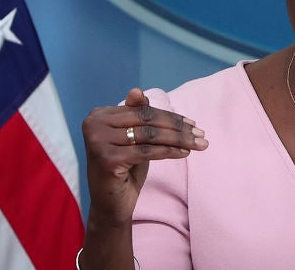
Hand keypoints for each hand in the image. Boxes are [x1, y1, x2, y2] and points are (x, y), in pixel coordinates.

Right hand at [81, 88, 206, 226]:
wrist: (110, 206)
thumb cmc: (124, 169)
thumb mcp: (132, 139)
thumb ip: (135, 115)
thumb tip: (137, 89)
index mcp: (98, 116)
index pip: (142, 111)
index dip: (169, 116)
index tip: (192, 122)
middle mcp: (93, 125)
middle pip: (146, 121)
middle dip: (177, 128)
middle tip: (201, 133)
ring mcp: (98, 142)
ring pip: (150, 135)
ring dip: (179, 139)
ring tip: (199, 144)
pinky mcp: (107, 160)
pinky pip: (147, 151)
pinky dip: (170, 151)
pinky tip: (185, 153)